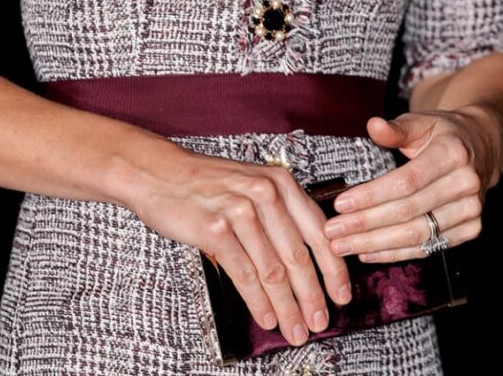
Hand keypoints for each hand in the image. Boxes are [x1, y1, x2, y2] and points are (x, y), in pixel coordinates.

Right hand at [125, 138, 353, 348]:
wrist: (160, 173)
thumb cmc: (209, 183)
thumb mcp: (253, 185)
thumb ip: (280, 215)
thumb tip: (306, 262)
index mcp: (280, 182)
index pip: (318, 231)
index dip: (333, 269)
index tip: (341, 295)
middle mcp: (264, 193)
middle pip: (297, 256)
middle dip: (312, 296)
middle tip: (319, 322)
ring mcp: (240, 210)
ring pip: (272, 270)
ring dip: (286, 306)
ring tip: (295, 329)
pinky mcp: (215, 229)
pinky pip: (244, 274)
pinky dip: (258, 301)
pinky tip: (266, 317)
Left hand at [321, 108, 501, 262]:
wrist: (483, 147)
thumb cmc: (443, 133)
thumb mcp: (421, 121)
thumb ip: (396, 128)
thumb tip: (372, 126)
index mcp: (452, 154)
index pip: (406, 182)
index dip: (372, 196)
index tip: (341, 205)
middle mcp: (465, 185)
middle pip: (408, 212)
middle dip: (366, 225)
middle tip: (332, 233)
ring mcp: (470, 211)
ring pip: (416, 235)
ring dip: (376, 244)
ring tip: (343, 246)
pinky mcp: (470, 230)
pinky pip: (428, 247)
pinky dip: (396, 253)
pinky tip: (369, 252)